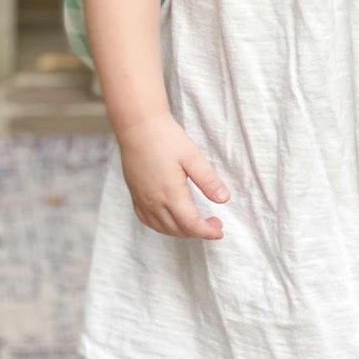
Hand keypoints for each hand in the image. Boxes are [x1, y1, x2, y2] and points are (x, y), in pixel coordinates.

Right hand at [117, 113, 230, 240]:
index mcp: (170, 193)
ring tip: (195, 223)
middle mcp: (154, 201)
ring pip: (162, 228)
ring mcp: (142, 199)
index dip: (207, 231)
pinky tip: (170, 219)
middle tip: (213, 223)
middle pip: (178, 230)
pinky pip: (147, 220)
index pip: (191, 225)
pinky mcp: (135, 194)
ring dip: (181, 231)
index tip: (219, 230)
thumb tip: (224, 199)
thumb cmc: (165, 138)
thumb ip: (208, 180)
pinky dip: (162, 226)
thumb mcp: (192, 156)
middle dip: (197, 232)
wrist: (137, 126)